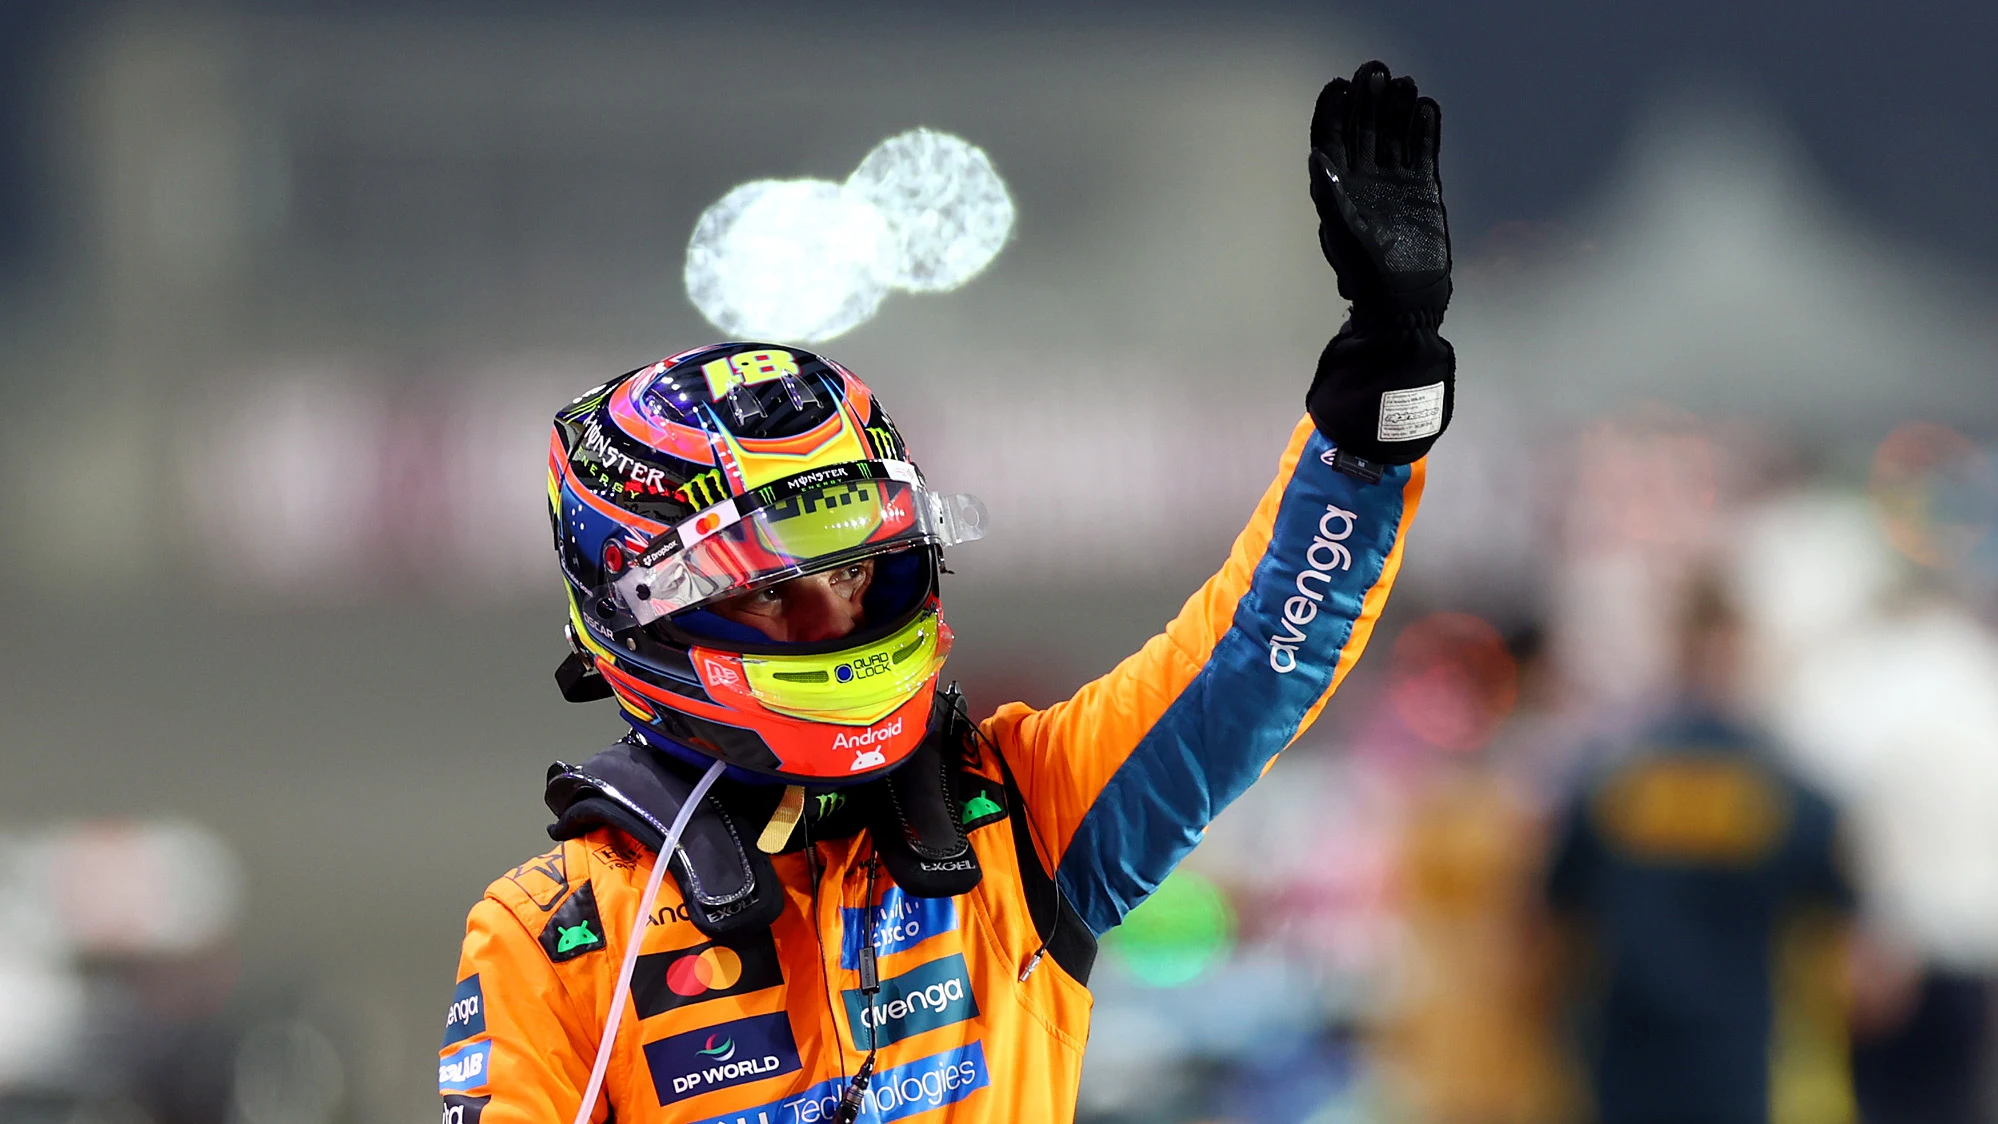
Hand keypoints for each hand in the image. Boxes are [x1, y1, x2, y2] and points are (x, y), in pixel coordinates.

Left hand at [1303, 61, 1454, 467]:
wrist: (1406, 304)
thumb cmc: (1368, 277)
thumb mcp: (1344, 237)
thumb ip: (1331, 196)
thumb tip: (1315, 157)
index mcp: (1338, 189)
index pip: (1330, 138)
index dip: (1332, 110)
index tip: (1339, 83)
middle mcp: (1365, 182)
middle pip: (1364, 129)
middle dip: (1368, 99)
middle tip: (1376, 70)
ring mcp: (1396, 185)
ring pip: (1395, 135)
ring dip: (1397, 108)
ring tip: (1404, 83)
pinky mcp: (1424, 192)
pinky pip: (1424, 152)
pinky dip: (1425, 130)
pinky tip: (1427, 107)